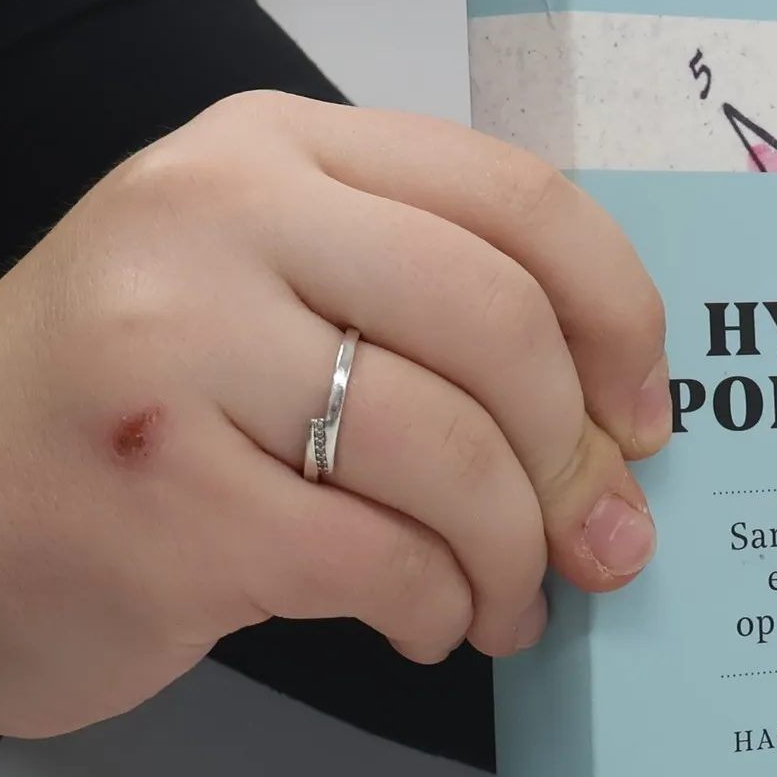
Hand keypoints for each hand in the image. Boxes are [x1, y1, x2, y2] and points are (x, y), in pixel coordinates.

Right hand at [0, 91, 667, 738]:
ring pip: (451, 454)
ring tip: (506, 603)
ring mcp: (174, 355)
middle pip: (502, 327)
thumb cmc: (131, 409)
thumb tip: (619, 447)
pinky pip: (385, 561)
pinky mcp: (166, 503)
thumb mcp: (266, 296)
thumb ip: (425, 319)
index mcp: (271, 152)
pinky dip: (438, 609)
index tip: (645, 414)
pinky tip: (425, 624)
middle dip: (579, 459)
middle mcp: (217, 222)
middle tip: (599, 538)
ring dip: (516, 557)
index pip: (514, 198)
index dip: (620, 315)